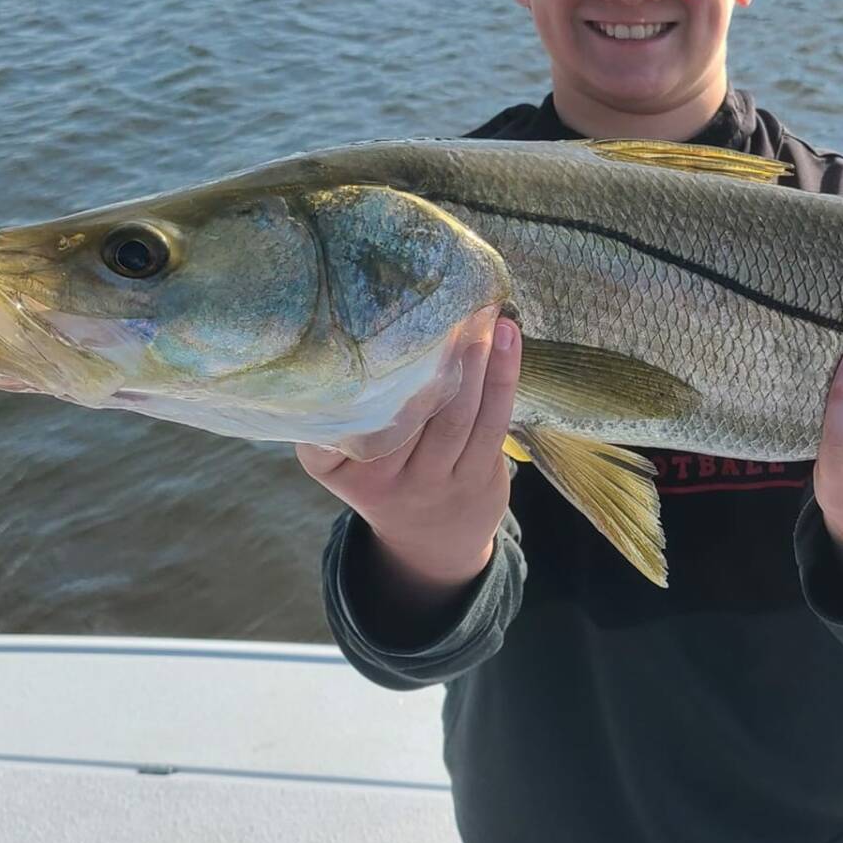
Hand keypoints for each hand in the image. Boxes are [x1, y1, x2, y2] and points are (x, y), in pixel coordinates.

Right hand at [296, 306, 521, 594]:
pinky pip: (493, 422)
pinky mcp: (478, 475)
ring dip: (472, 359)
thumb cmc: (382, 476)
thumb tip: (344, 335)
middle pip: (405, 412)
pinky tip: (508, 337)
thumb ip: (334, 416)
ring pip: (455, 415)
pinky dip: (501, 376)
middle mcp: (384, 478)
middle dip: (427, 354)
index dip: (348, 384)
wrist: (431, 541)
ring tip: (480, 312)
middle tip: (441, 301)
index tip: (360, 334)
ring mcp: (434, 480)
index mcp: (338, 467)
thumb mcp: (341, 460)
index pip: (334, 426)